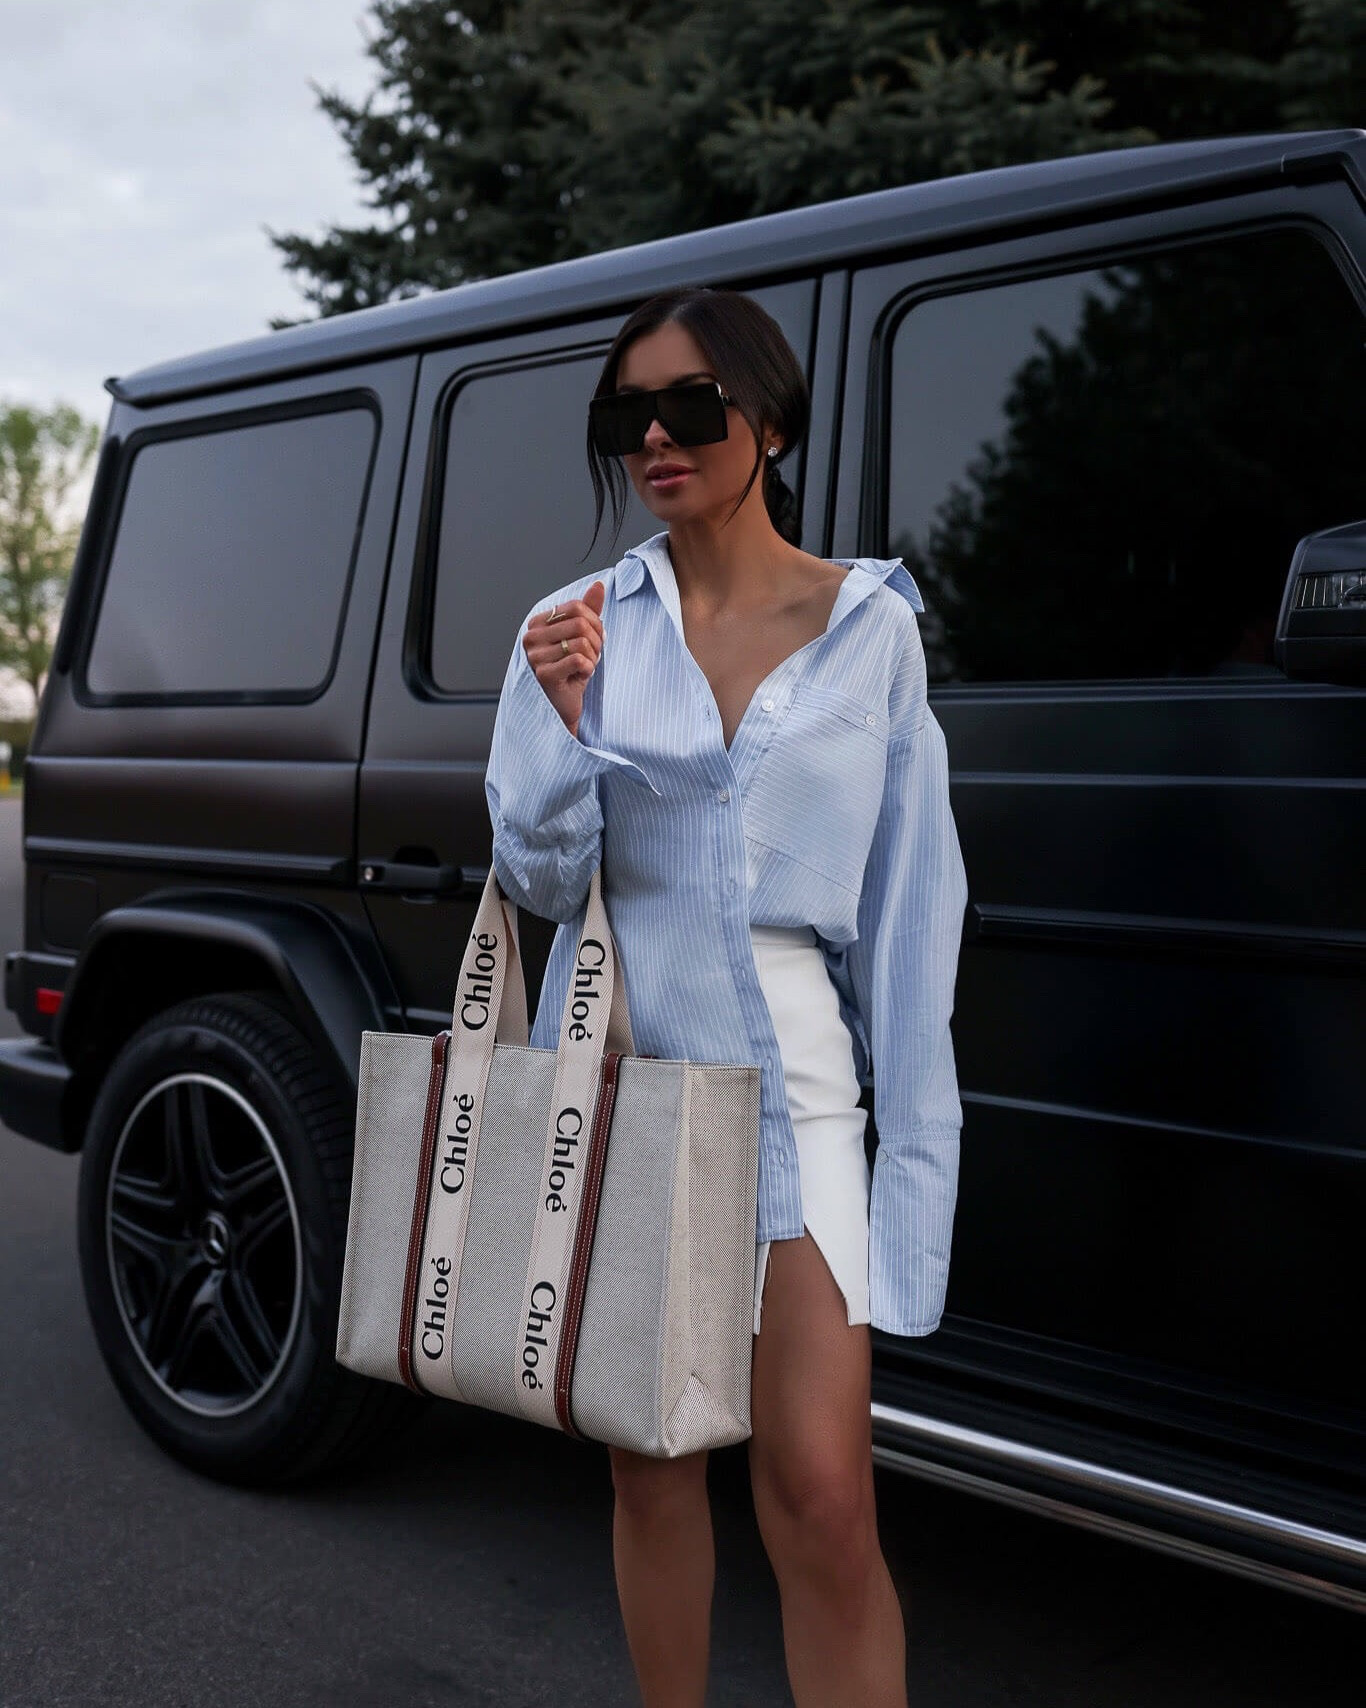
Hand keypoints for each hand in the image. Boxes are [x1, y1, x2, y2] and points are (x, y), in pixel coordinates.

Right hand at [523, 581, 605, 737]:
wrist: (562, 708)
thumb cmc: (570, 672)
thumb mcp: (581, 638)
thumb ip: (588, 611)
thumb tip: (598, 585)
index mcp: (537, 624)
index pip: (576, 607)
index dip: (595, 623)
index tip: (594, 640)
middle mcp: (531, 637)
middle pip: (581, 623)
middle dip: (597, 642)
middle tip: (591, 657)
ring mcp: (534, 656)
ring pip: (583, 642)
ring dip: (593, 658)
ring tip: (584, 668)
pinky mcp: (544, 674)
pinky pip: (580, 660)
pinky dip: (588, 669)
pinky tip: (580, 677)